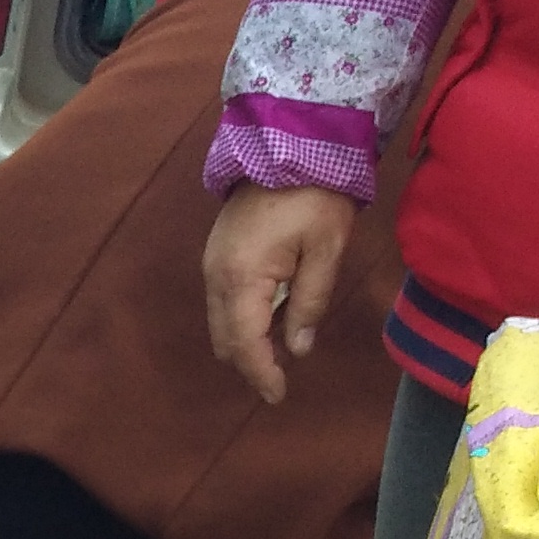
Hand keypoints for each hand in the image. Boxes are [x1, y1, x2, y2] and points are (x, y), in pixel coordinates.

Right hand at [204, 185, 358, 405]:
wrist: (288, 143)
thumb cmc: (315, 194)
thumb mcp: (326, 249)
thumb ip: (311, 302)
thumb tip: (300, 348)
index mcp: (242, 280)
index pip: (245, 345)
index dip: (262, 375)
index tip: (279, 396)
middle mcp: (216, 279)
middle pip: (225, 340)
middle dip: (251, 361)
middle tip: (283, 372)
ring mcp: (211, 265)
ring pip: (220, 323)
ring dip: (247, 339)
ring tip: (281, 342)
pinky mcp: (216, 254)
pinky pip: (223, 301)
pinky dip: (243, 317)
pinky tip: (272, 309)